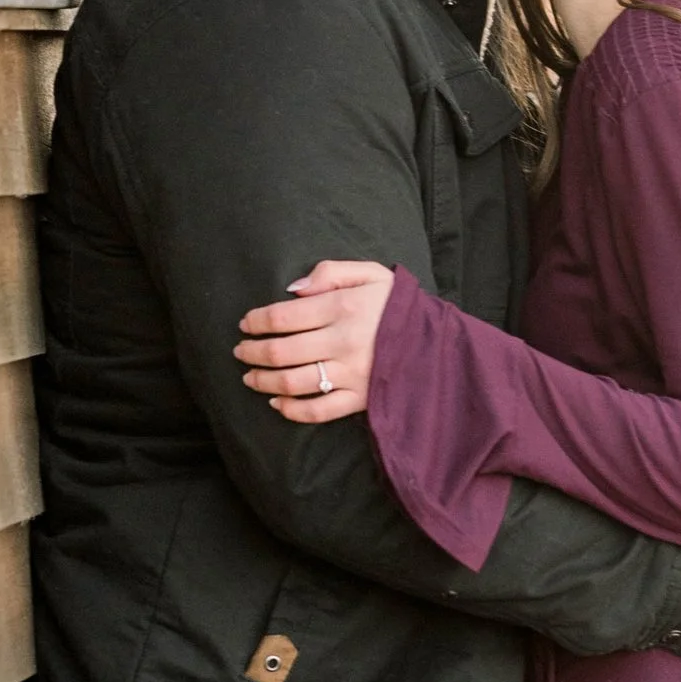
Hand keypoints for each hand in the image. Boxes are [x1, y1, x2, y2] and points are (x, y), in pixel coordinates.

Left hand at [234, 259, 395, 422]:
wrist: (440, 342)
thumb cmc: (399, 305)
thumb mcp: (372, 274)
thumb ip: (332, 271)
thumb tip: (293, 289)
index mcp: (343, 307)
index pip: (283, 317)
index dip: (257, 321)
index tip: (245, 323)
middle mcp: (343, 342)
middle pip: (280, 351)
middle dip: (252, 351)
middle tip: (240, 350)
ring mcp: (351, 373)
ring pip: (292, 382)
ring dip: (263, 381)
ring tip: (250, 377)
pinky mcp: (360, 399)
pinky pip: (318, 410)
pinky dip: (292, 410)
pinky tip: (277, 404)